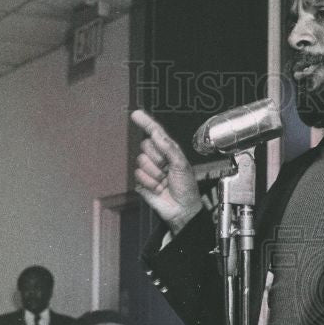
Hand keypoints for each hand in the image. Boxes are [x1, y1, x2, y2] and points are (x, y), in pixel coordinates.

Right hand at [131, 109, 202, 232]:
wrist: (182, 210)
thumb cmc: (187, 189)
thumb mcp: (182, 165)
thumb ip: (169, 148)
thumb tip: (156, 133)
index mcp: (169, 151)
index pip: (155, 133)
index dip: (146, 123)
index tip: (136, 114)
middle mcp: (158, 158)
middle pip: (146, 145)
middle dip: (157, 158)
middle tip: (167, 169)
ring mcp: (149, 169)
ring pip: (141, 161)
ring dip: (155, 173)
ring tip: (164, 181)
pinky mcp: (142, 181)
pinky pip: (139, 174)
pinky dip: (150, 182)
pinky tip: (159, 188)